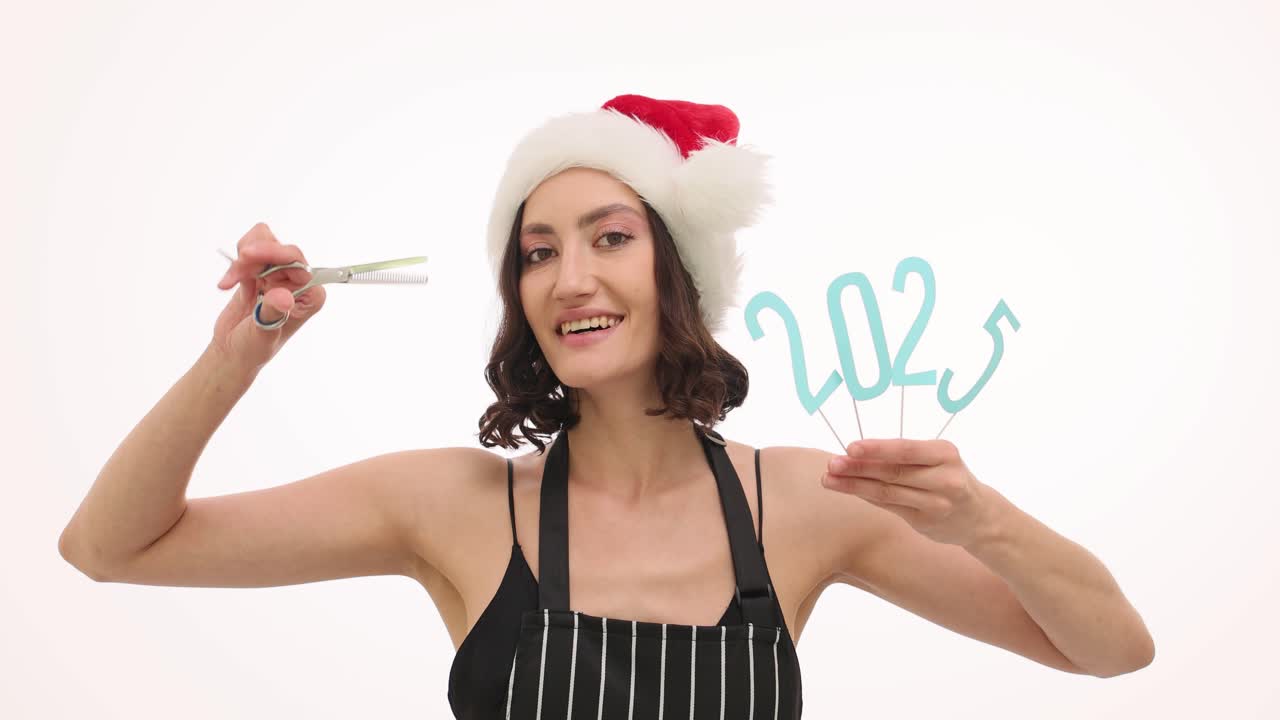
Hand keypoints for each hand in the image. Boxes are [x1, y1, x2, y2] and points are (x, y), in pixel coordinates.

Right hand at [209, 222, 325, 370]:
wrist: (233, 352)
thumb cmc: (253, 349)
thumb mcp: (264, 333)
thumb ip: (273, 312)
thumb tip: (284, 297)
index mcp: (310, 295)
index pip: (297, 262)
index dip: (274, 254)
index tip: (246, 255)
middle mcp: (299, 283)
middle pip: (280, 249)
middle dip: (255, 255)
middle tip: (236, 267)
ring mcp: (279, 276)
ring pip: (264, 243)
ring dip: (243, 259)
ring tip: (231, 280)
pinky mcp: (261, 273)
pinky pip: (250, 251)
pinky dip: (235, 264)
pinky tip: (227, 283)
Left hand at [821, 439, 995, 547]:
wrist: (978, 515)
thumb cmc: (947, 476)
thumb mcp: (936, 458)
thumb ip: (903, 455)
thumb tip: (855, 450)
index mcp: (945, 453)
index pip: (906, 450)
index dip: (877, 449)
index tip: (850, 447)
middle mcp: (944, 479)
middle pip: (893, 472)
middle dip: (858, 467)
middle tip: (832, 463)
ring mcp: (936, 504)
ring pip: (887, 492)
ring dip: (854, 485)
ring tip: (829, 479)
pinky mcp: (925, 523)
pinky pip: (889, 506)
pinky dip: (866, 497)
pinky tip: (848, 490)